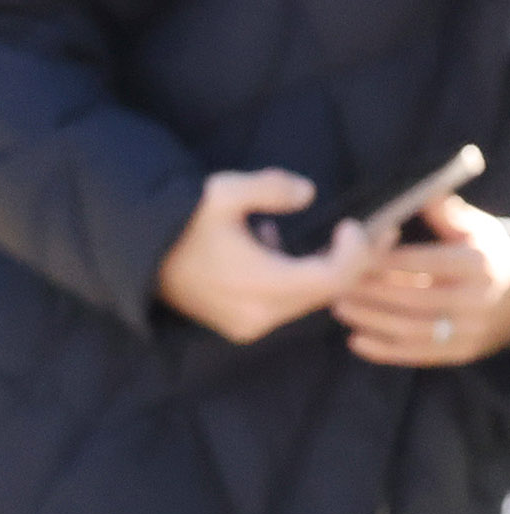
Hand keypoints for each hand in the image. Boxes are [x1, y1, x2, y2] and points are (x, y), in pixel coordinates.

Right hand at [155, 168, 365, 343]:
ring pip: (309, 299)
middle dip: (353, 260)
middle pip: (327, 292)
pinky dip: (297, 278)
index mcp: (262, 285)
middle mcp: (261, 314)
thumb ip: (270, 187)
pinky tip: (279, 249)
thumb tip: (308, 193)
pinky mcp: (241, 326)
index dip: (356, 252)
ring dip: (325, 268)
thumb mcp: (222, 192)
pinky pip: (286, 304)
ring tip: (330, 237)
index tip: (355, 223)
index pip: (333, 277)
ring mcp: (250, 324)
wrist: (136, 259)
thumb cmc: (179, 225)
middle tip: (377, 231)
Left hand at [335, 195, 509, 366]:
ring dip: (371, 320)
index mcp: (478, 265)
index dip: (385, 260)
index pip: (424, 262)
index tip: (351, 254)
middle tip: (335, 283)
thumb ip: (446, 214)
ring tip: (339, 307)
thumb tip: (422, 192)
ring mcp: (471, 331)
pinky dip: (384, 351)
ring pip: (412, 329)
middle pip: (413, 298)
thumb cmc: (493, 255)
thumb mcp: (478, 229)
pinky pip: (419, 354)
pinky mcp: (463, 353)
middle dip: (370, 292)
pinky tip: (356, 340)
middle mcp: (476, 300)